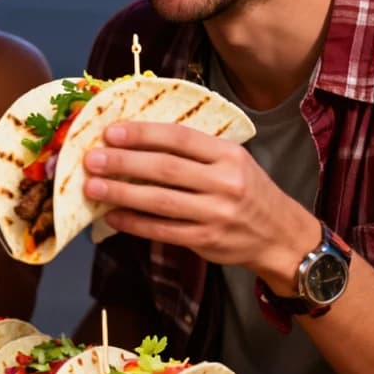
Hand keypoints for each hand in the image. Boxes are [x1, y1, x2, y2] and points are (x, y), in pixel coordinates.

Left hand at [83, 121, 319, 285]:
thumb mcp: (232, 161)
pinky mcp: (207, 241)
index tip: (110, 132)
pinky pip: (163, 230)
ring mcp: (216, 214)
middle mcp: (225, 182)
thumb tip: (135, 139)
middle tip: (92, 158)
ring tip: (93, 186)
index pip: (179, 138)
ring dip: (122, 193)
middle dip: (123, 162)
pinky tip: (112, 215)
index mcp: (229, 155)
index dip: (142, 134)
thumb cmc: (248, 190)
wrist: (281, 236)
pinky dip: (134, 223)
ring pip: (160, 201)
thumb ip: (193, 151)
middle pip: (165, 168)